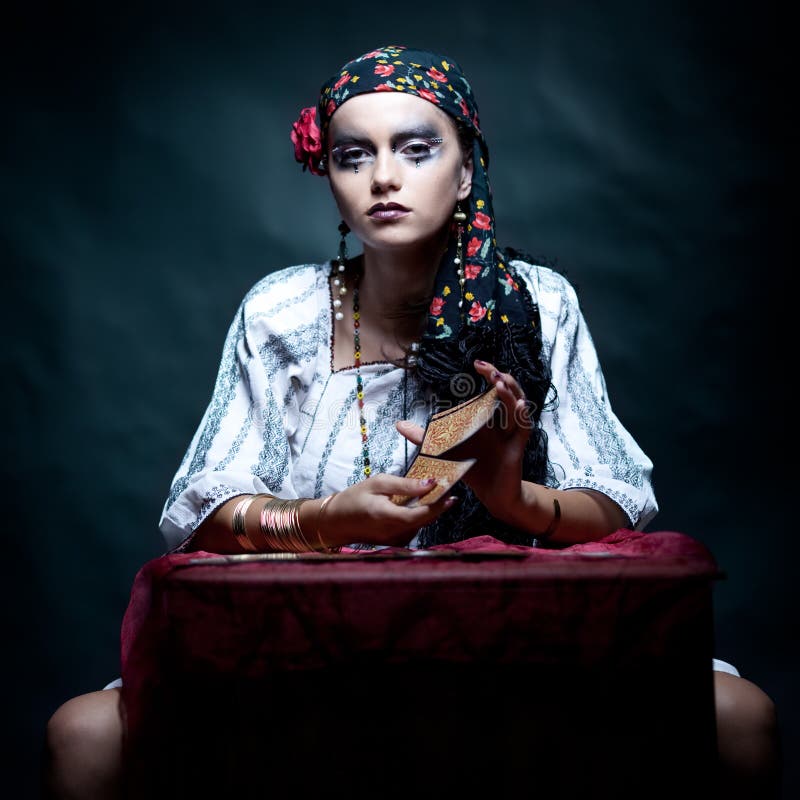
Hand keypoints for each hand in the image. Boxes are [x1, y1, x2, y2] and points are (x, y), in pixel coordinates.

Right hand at [319, 474, 457, 547]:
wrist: (336, 522)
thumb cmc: (354, 498)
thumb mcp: (377, 483)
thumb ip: (404, 484)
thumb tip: (430, 484)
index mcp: (388, 517)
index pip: (421, 514)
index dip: (439, 505)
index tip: (452, 493)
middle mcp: (394, 533)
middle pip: (425, 520)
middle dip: (438, 505)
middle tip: (447, 487)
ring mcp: (396, 540)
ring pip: (421, 524)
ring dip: (428, 510)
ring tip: (432, 492)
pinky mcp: (396, 542)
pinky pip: (414, 527)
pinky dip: (418, 516)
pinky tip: (415, 504)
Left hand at [397, 359, 533, 526]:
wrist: (492, 495)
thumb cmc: (472, 469)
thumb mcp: (445, 450)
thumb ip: (424, 437)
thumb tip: (399, 425)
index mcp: (488, 418)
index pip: (493, 389)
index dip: (489, 374)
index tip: (477, 363)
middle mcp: (503, 422)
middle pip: (509, 392)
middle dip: (499, 377)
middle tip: (486, 368)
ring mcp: (511, 434)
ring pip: (518, 407)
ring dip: (510, 393)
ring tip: (499, 382)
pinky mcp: (517, 448)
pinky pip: (524, 429)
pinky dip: (523, 416)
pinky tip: (519, 406)